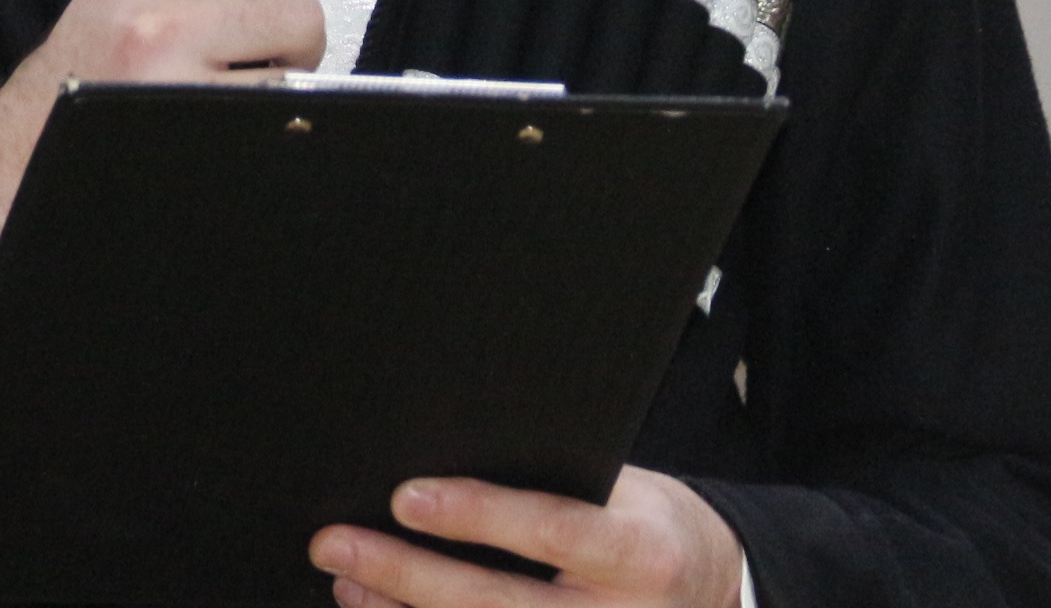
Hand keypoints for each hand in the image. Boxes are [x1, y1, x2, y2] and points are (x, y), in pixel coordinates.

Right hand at [0, 0, 333, 265]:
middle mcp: (156, 26)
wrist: (26, 146)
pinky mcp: (192, 145)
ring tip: (237, 82)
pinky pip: (271, 125)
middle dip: (298, 31)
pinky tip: (227, 118)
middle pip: (300, 13)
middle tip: (266, 42)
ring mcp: (173, 92)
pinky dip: (265, 123)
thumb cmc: (90, 60)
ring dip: (283, 82)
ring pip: (295, 77)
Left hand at [310, 469, 742, 607]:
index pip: (553, 530)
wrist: (711, 595)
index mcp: (643, 555)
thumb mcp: (629, 491)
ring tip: (346, 582)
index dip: (478, 514)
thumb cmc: (653, 529)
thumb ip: (560, 485)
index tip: (407, 494)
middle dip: (405, 574)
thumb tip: (451, 456)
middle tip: (339, 544)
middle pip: (496, 604)